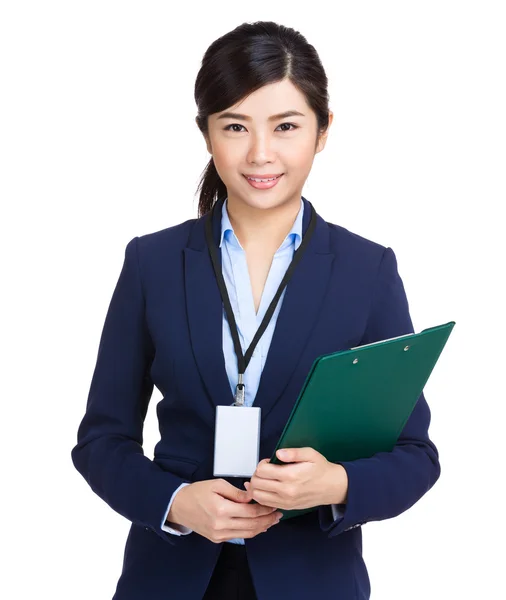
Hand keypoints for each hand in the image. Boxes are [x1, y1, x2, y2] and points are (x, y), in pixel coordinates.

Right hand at [167, 479, 282, 543]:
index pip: (251, 512)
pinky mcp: (217, 538)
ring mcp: (219, 534)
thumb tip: (252, 497)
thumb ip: (237, 492)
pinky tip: (258, 526)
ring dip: (262, 528)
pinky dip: (250, 532)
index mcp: (222, 509)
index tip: (273, 504)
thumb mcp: (218, 484)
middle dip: (267, 520)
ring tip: (272, 521)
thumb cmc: (197, 492)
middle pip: (252, 525)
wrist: (179, 506)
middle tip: (278, 514)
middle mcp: (221, 525)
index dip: (265, 509)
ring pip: (247, 534)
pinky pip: (238, 536)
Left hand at [244, 447, 347, 510]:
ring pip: (258, 496)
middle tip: (265, 470)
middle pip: (256, 484)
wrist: (332, 487)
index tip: (268, 462)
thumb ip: (293, 452)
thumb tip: (278, 453)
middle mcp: (286, 490)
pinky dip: (262, 496)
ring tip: (265, 479)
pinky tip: (268, 488)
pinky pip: (265, 504)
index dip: (261, 464)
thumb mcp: (310, 454)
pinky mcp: (287, 507)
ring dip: (257, 486)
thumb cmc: (321, 469)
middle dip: (257, 474)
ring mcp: (286, 501)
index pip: (262, 471)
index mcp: (290, 475)